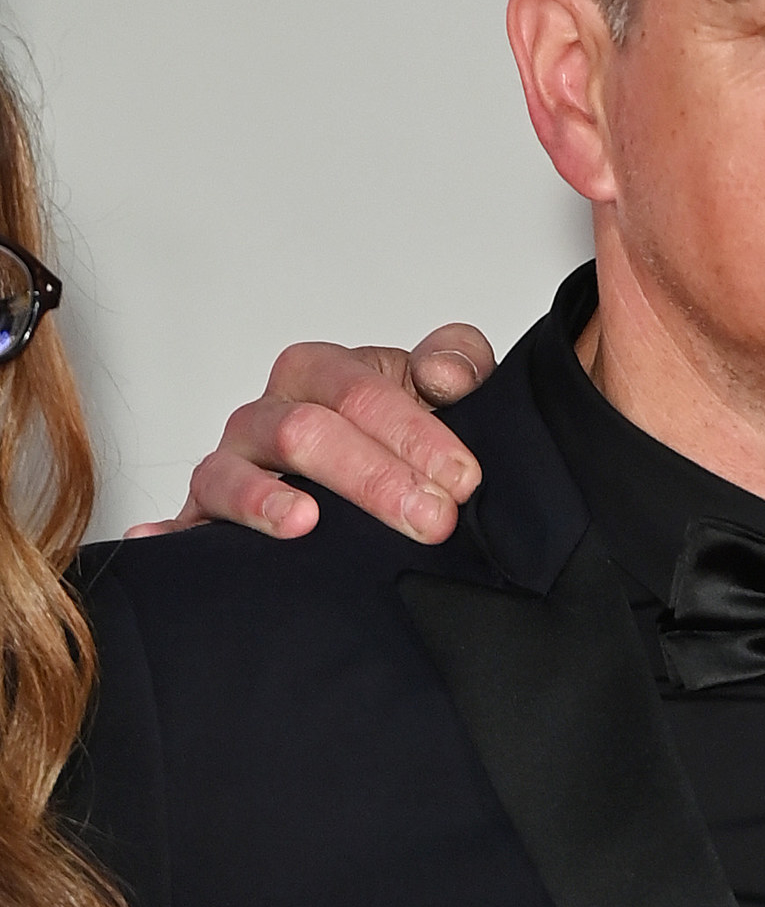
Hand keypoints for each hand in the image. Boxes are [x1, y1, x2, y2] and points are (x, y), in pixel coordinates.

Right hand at [137, 327, 497, 543]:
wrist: (384, 486)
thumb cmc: (402, 438)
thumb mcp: (442, 393)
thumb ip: (457, 363)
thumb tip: (443, 375)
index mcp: (320, 376)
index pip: (356, 390)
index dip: (413, 432)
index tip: (463, 478)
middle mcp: (268, 416)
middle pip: (303, 431)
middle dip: (371, 476)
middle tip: (430, 519)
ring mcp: (233, 466)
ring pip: (233, 472)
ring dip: (266, 498)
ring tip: (305, 522)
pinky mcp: (207, 518)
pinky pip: (183, 523)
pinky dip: (168, 532)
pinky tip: (158, 542)